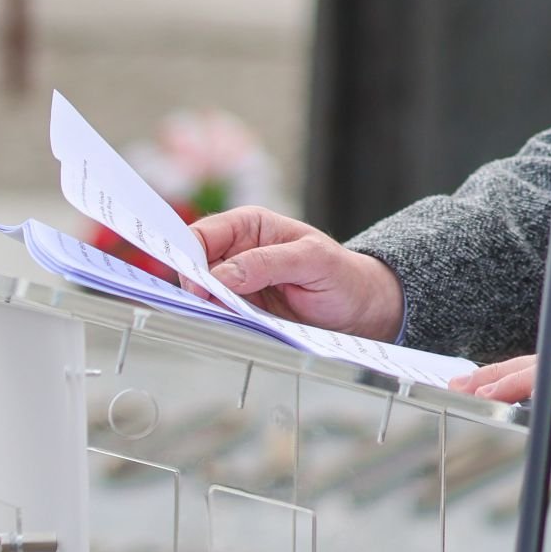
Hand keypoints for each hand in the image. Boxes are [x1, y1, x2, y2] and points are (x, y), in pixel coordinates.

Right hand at [188, 207, 404, 342]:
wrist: (359, 309)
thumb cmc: (341, 275)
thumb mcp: (312, 261)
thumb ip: (267, 263)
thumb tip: (221, 275)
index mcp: (250, 225)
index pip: (204, 234)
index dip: (191, 257)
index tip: (197, 286)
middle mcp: (238, 251)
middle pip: (195, 265)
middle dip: (196, 287)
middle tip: (210, 307)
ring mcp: (237, 283)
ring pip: (202, 294)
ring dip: (207, 308)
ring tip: (228, 318)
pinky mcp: (242, 310)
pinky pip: (218, 315)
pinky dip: (218, 322)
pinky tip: (232, 326)